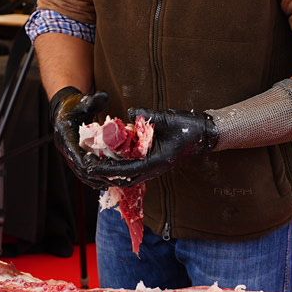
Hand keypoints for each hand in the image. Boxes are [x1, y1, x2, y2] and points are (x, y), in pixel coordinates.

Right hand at [51, 87, 111, 187]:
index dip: (92, 164)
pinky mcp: (76, 159)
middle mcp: (67, 150)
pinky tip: (112, 180)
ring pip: (84, 176)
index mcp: (66, 138)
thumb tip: (104, 97)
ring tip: (118, 182)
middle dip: (101, 176)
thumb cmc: (73, 105)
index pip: (77, 157)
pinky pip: (86, 174)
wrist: (63, 110)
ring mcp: (71, 157)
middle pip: (83, 171)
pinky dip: (98, 178)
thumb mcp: (82, 102)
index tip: (107, 168)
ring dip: (101, 180)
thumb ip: (92, 100)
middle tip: (119, 178)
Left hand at [90, 107, 217, 188]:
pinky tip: (109, 158)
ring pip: (128, 176)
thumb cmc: (188, 127)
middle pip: (125, 178)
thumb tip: (130, 112)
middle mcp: (154, 168)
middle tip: (87, 166)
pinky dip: (119, 166)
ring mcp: (154, 168)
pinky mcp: (153, 163)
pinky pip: (133, 169)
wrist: (204, 134)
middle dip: (105, 174)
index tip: (92, 166)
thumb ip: (148, 115)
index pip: (128, 170)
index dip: (108, 169)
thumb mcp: (167, 119)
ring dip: (111, 172)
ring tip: (94, 163)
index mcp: (157, 161)